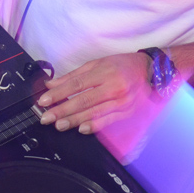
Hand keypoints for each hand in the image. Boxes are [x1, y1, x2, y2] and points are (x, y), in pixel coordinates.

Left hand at [36, 53, 159, 134]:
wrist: (149, 71)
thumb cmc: (121, 65)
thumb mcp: (97, 63)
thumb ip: (74, 76)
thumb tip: (52, 84)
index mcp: (103, 72)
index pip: (76, 84)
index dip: (59, 93)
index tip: (44, 100)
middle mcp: (112, 87)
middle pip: (83, 100)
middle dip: (62, 110)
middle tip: (46, 117)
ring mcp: (120, 101)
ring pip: (94, 112)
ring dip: (74, 120)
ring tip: (59, 124)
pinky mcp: (126, 112)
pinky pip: (108, 121)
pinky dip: (94, 125)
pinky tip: (82, 129)